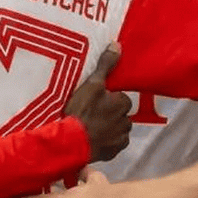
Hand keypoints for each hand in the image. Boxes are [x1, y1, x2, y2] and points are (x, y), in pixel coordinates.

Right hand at [64, 42, 132, 161]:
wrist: (71, 142)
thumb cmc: (81, 111)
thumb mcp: (91, 84)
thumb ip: (105, 65)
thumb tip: (117, 45)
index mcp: (123, 104)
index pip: (121, 98)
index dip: (109, 99)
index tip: (96, 100)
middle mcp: (126, 122)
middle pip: (121, 114)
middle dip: (111, 114)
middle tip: (92, 113)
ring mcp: (120, 139)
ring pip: (118, 129)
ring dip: (110, 128)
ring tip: (92, 127)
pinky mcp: (113, 153)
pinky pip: (113, 144)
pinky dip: (107, 142)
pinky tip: (94, 139)